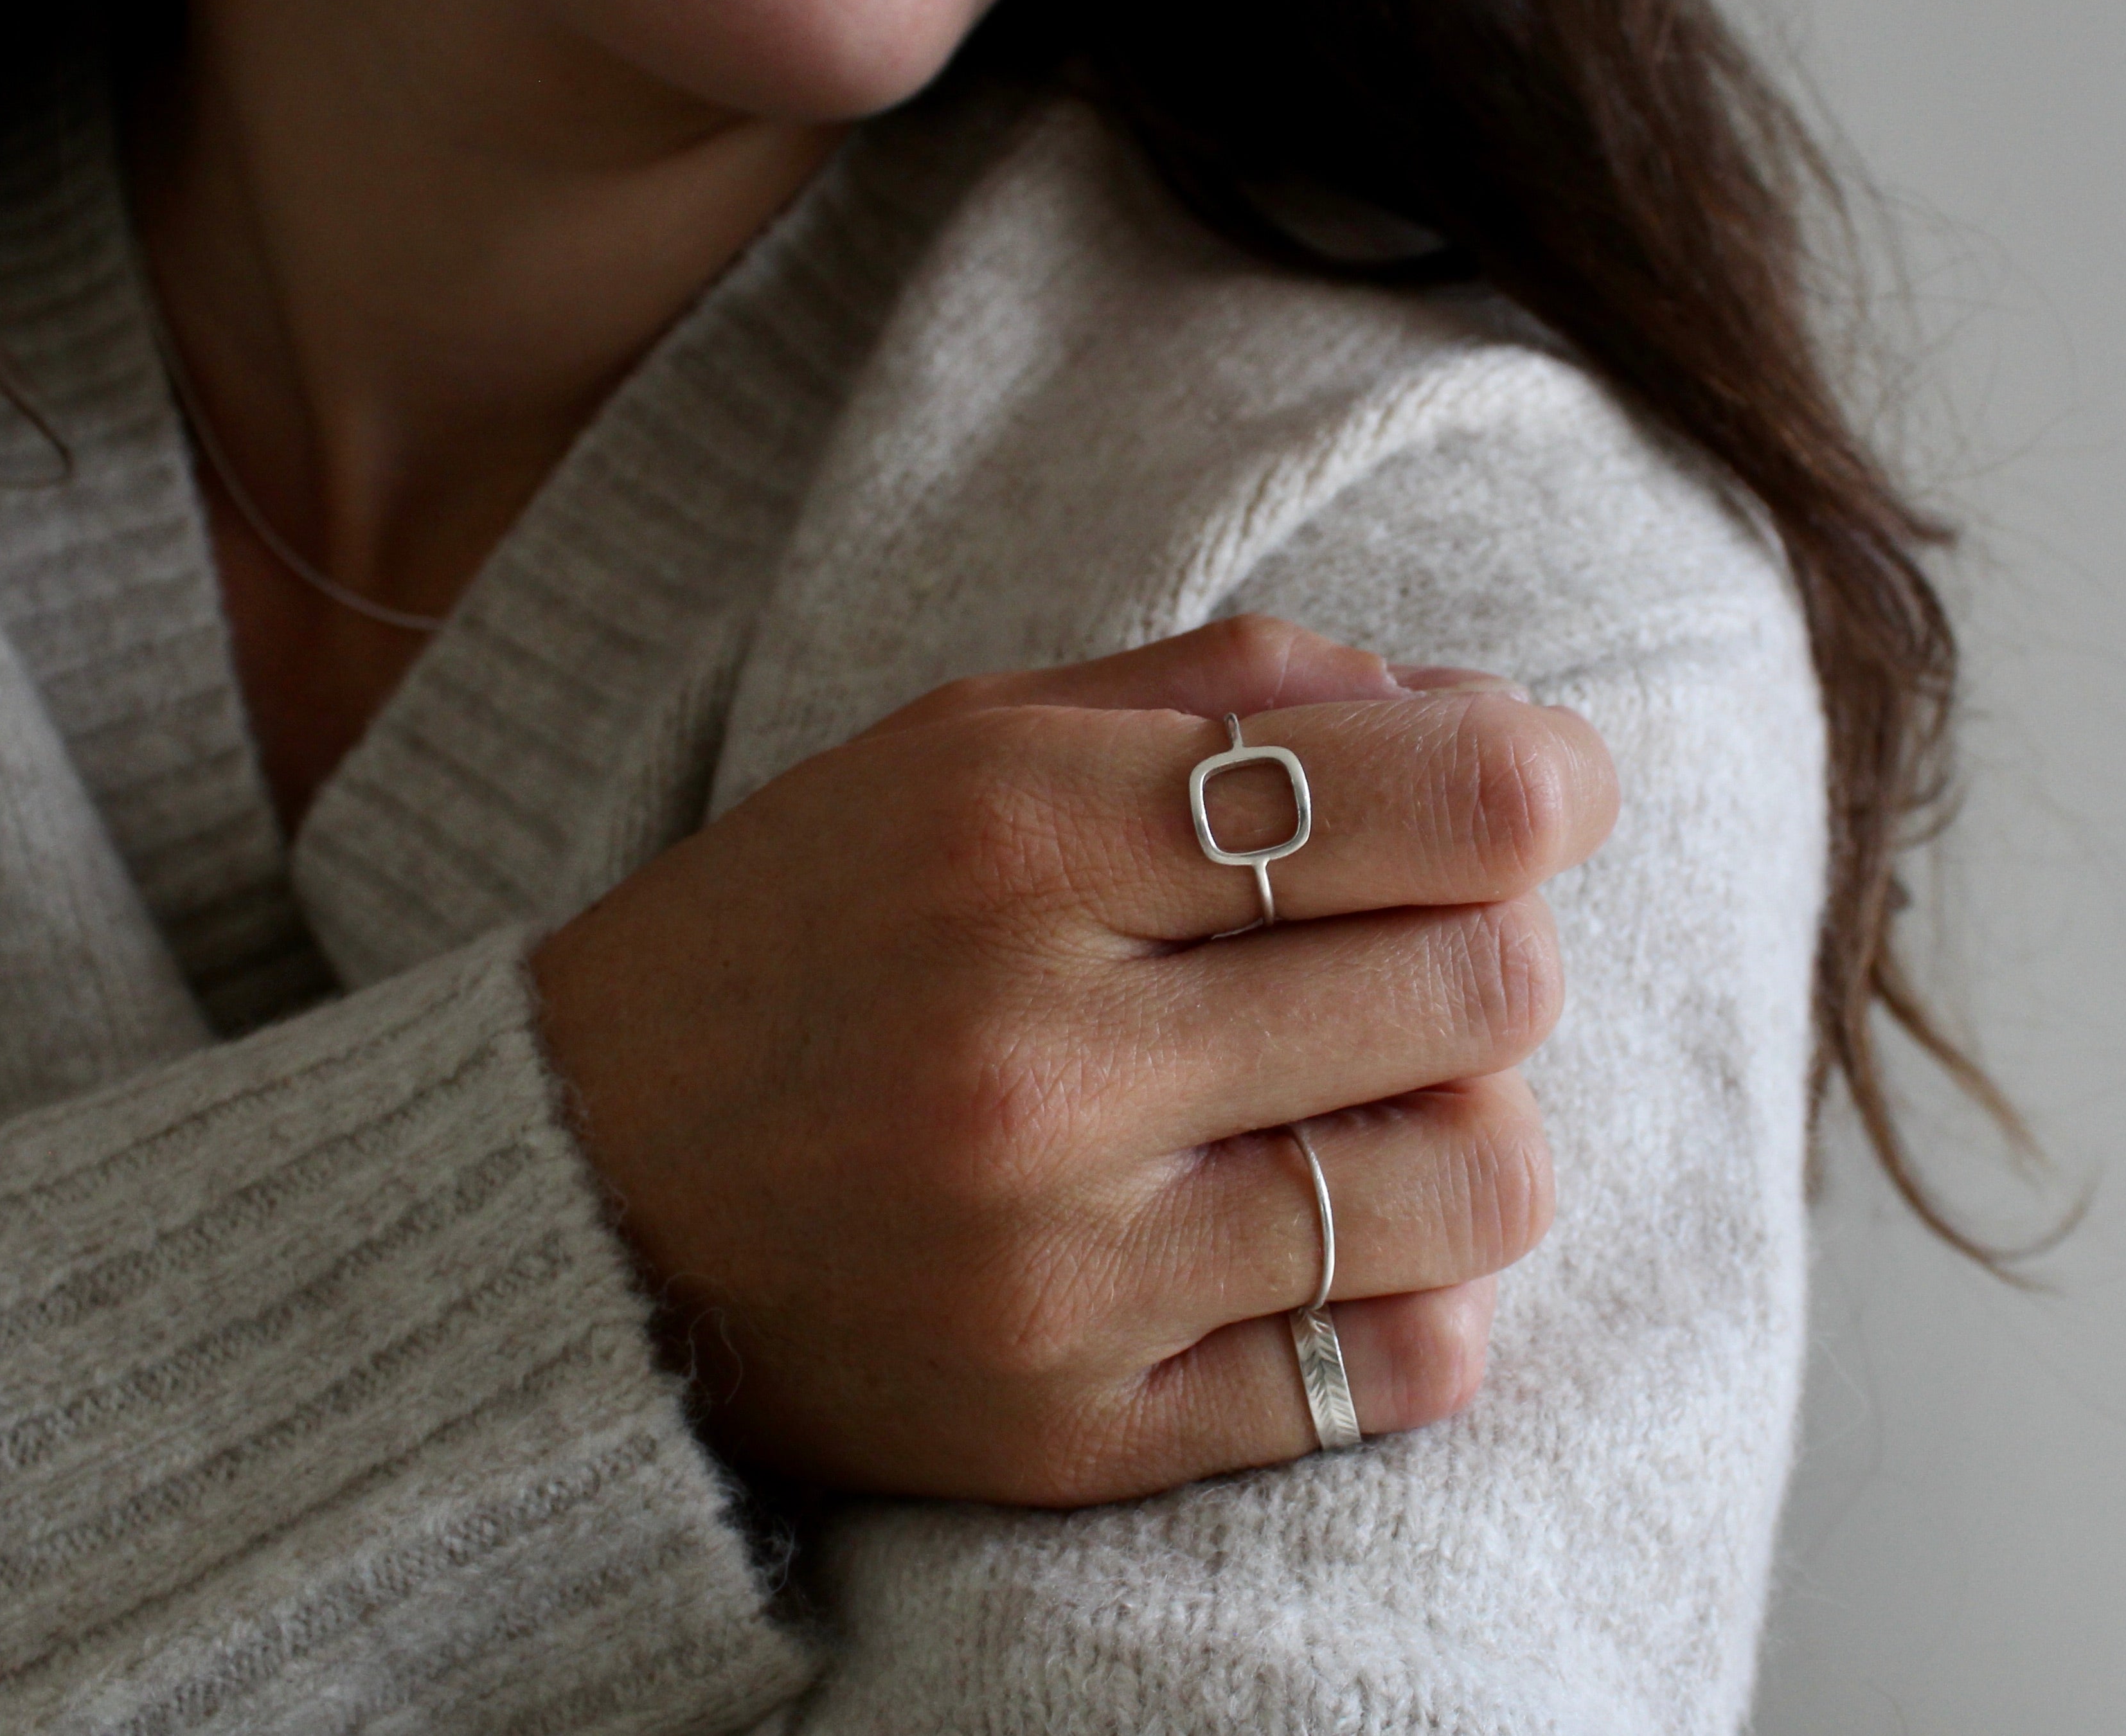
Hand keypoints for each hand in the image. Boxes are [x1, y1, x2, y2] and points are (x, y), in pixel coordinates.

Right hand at [531, 617, 1617, 1504]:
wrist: (578, 1200)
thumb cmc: (803, 933)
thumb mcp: (969, 741)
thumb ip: (1233, 690)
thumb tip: (1489, 714)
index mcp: (1014, 835)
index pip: (1435, 799)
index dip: (1547, 779)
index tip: (1545, 788)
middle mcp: (1038, 1061)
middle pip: (1486, 988)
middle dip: (1498, 943)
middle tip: (1425, 939)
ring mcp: (1061, 1273)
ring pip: (1479, 1191)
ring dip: (1474, 1123)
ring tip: (1370, 1095)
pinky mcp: (1075, 1435)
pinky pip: (1395, 1372)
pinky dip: (1413, 1289)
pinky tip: (1323, 1235)